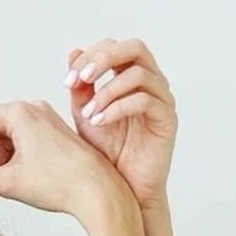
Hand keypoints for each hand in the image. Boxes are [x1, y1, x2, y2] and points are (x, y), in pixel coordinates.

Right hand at [0, 99, 117, 216]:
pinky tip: (6, 183)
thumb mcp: (7, 181)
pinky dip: (8, 159)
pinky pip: (20, 141)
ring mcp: (44, 121)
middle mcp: (31, 110)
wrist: (101, 193)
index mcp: (19, 112)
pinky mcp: (53, 134)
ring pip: (3, 136)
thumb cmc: (62, 183)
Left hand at [64, 38, 177, 209]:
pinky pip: (146, 102)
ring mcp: (162, 100)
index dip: (90, 55)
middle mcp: (151, 83)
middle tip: (81, 79)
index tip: (68, 80)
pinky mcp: (167, 121)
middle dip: (103, 59)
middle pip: (134, 48)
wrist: (124, 189)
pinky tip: (100, 122)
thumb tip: (73, 52)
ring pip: (139, 75)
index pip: (114, 46)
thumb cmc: (107, 153)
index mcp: (130, 77)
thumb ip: (81, 87)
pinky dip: (118, 108)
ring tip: (89, 113)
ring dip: (107, 91)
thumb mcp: (86, 115)